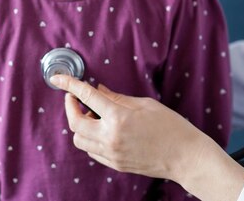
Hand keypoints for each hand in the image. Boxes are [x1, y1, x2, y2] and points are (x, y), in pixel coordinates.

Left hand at [50, 75, 207, 182]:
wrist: (185, 156)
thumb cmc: (170, 126)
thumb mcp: (144, 104)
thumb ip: (117, 98)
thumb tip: (98, 90)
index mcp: (119, 117)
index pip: (86, 97)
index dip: (69, 85)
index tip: (58, 78)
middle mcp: (110, 137)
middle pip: (75, 123)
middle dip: (70, 107)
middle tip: (75, 98)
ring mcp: (111, 154)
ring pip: (79, 140)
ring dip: (80, 125)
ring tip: (94, 116)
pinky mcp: (115, 164)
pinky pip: (91, 151)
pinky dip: (90, 138)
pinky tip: (102, 130)